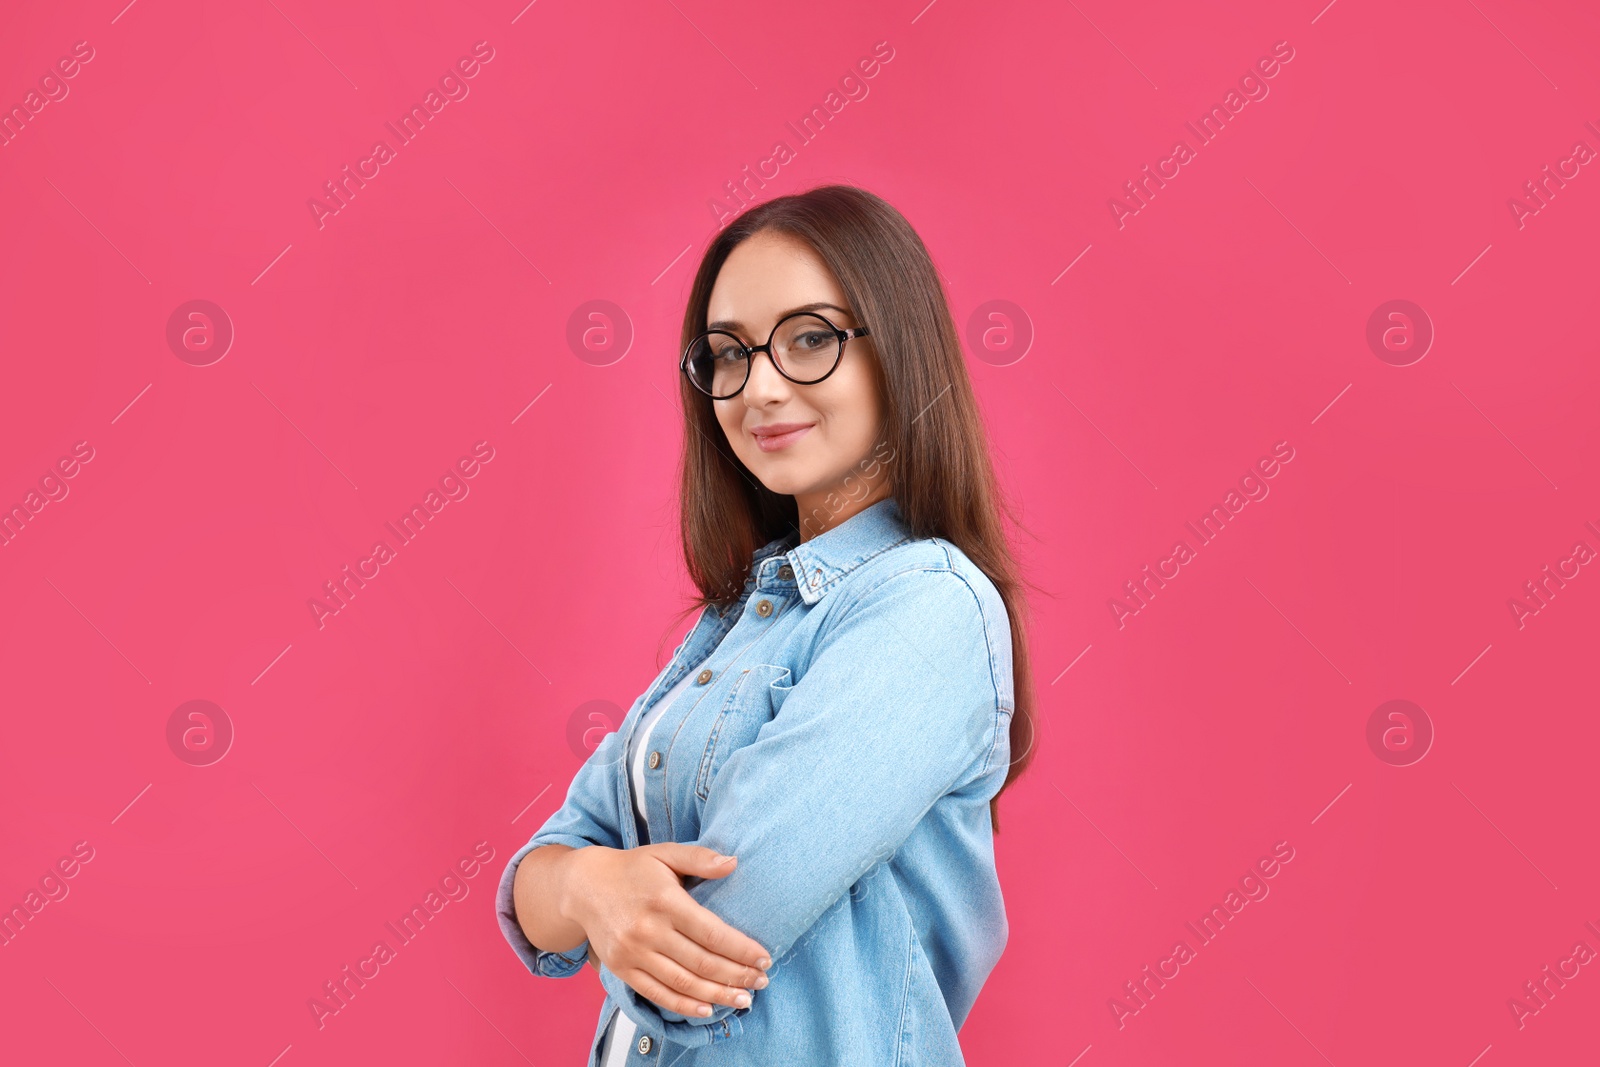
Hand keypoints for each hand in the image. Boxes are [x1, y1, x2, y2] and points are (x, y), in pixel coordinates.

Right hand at [564, 843, 770, 1017]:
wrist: (583, 886)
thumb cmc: (631, 869)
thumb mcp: (665, 853)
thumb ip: (700, 858)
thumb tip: (734, 863)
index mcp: (665, 900)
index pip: (712, 933)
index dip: (742, 949)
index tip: (765, 958)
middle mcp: (648, 930)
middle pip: (702, 962)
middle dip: (737, 975)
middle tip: (762, 981)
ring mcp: (633, 952)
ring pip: (683, 982)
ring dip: (717, 995)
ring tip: (743, 1000)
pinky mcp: (622, 968)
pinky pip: (657, 993)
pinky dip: (684, 1004)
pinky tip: (707, 1008)